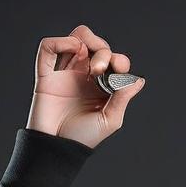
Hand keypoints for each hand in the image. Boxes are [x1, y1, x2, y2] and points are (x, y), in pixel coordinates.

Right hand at [25, 24, 145, 149]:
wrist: (57, 147)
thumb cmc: (83, 137)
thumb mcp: (110, 120)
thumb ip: (122, 98)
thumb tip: (139, 80)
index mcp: (102, 86)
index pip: (113, 61)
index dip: (119, 59)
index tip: (119, 68)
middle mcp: (84, 76)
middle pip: (96, 45)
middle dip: (102, 50)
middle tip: (98, 70)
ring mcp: (65, 73)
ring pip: (75, 39)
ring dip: (85, 39)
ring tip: (86, 56)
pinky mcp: (46, 74)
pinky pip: (48, 48)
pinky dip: (60, 41)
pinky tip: (72, 48)